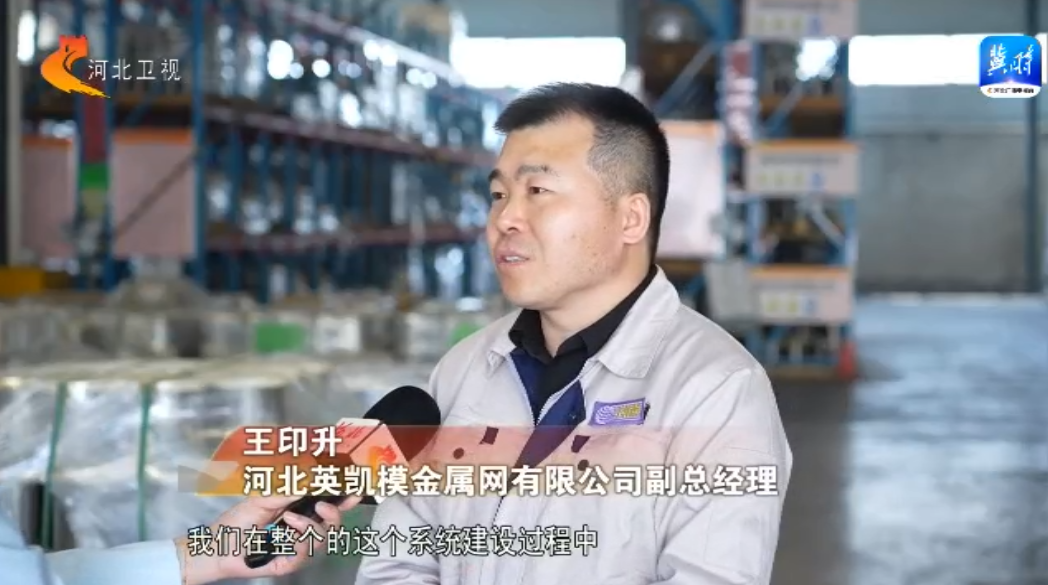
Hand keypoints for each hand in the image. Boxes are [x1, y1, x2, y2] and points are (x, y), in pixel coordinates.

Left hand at [177, 495, 360, 584]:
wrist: (216, 546)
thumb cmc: (236, 521)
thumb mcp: (264, 497)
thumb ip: (290, 489)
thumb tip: (315, 477)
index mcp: (300, 511)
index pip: (329, 505)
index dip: (346, 498)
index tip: (357, 489)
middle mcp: (302, 530)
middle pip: (334, 524)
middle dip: (335, 514)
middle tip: (323, 506)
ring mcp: (297, 548)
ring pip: (322, 540)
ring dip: (309, 527)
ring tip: (289, 519)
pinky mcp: (289, 564)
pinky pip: (305, 554)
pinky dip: (297, 541)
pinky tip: (283, 531)